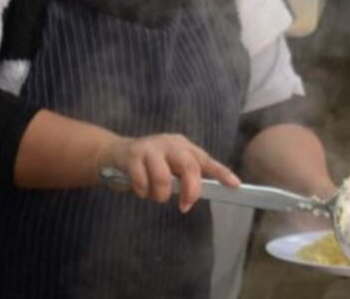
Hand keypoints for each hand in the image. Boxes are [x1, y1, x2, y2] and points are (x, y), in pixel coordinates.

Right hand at [97, 133, 239, 212]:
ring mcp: (150, 148)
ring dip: (160, 195)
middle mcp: (170, 144)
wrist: (114, 153)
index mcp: (183, 146)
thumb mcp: (170, 166)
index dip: (221, 172)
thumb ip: (184, 176)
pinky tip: (139, 189)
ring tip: (154, 195)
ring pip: (164, 178)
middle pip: (189, 167)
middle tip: (186, 206)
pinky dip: (143, 192)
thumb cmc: (148, 164)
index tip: (235, 185)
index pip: (206, 160)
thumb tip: (197, 194)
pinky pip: (143, 183)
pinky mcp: (132, 156)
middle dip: (190, 190)